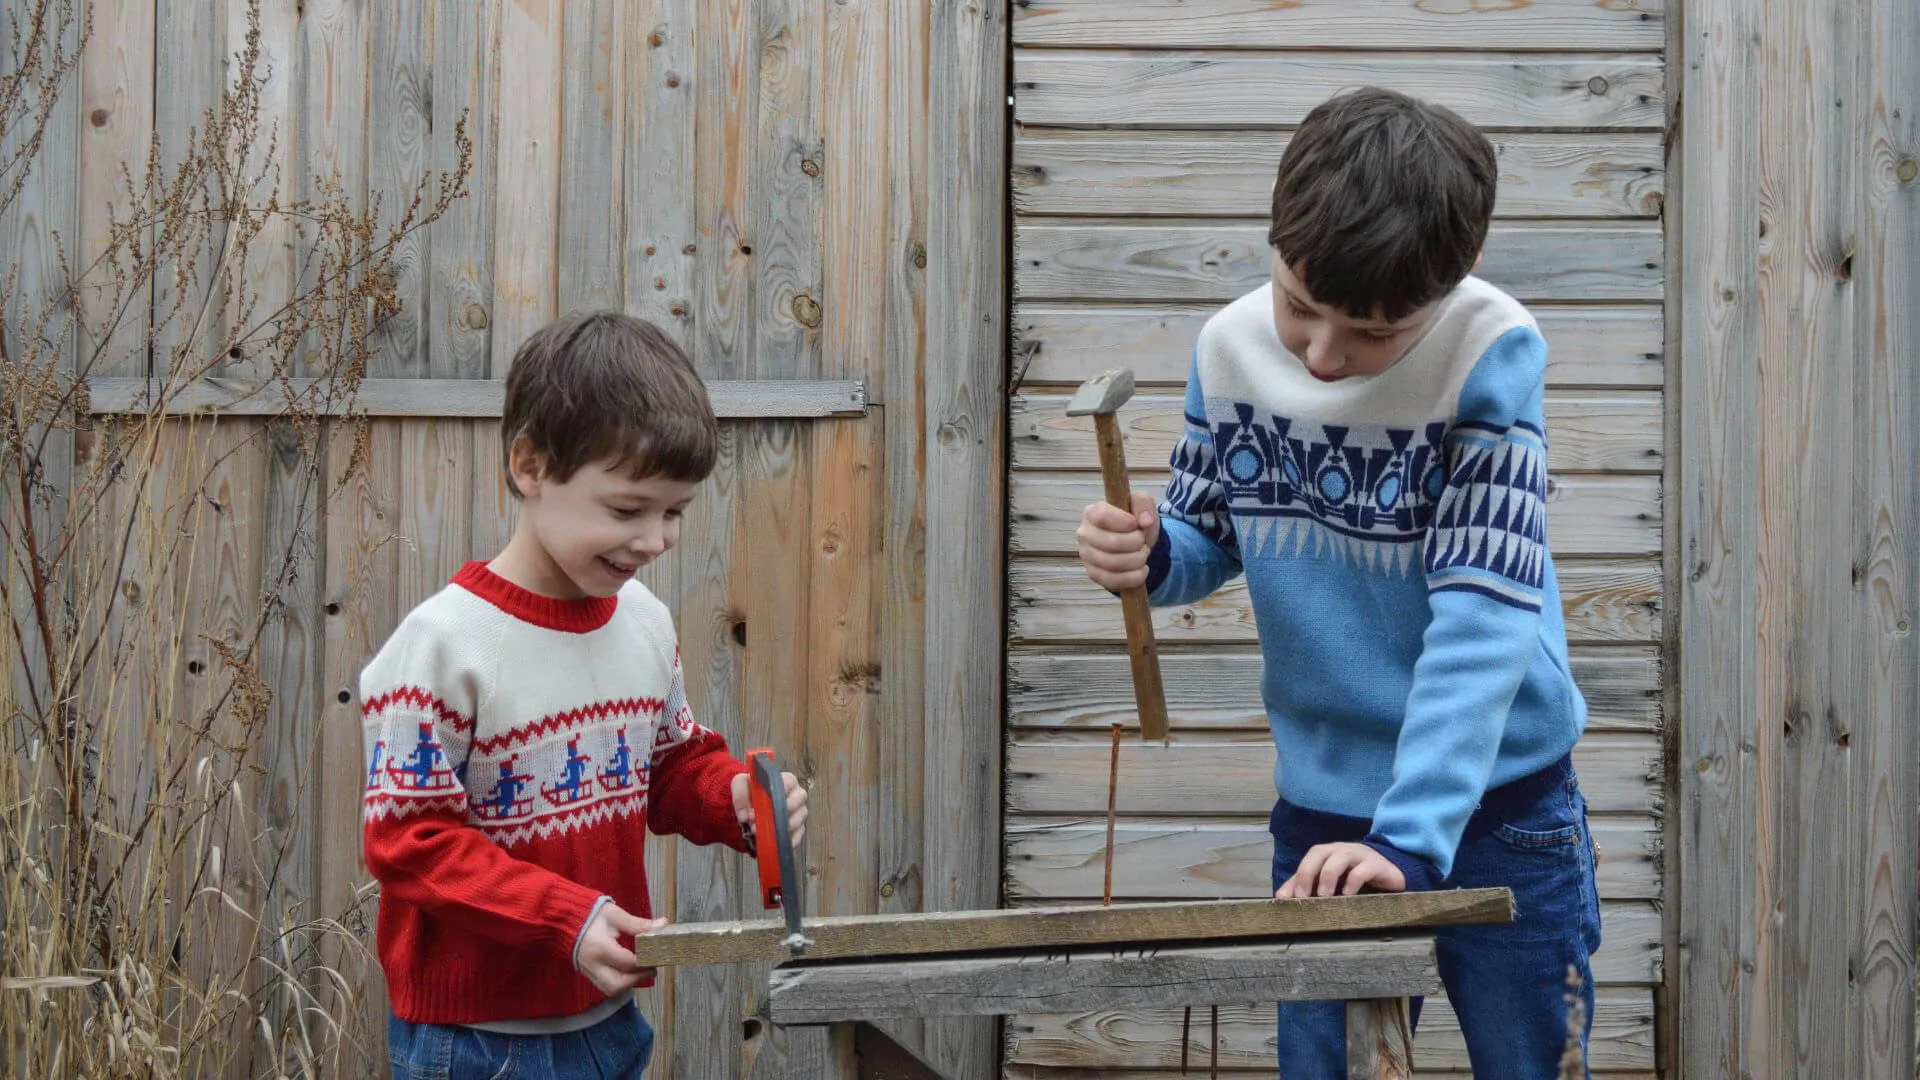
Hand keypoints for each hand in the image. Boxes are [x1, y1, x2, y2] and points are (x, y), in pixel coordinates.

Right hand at [575, 903, 664, 994]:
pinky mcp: (587, 973)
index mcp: (600, 948)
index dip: (646, 961)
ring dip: (629, 984)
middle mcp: (593, 965)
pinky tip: (629, 972)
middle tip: (651, 968)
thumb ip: (639, 924)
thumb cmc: (590, 914)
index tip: (659, 955)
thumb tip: (662, 925)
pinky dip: (619, 983)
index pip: (628, 963)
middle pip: (617, 985)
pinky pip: (605, 986)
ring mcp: (588, 971)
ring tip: (641, 971)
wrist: (563, 919)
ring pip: (610, 990)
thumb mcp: (615, 915)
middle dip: (637, 979)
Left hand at [731, 770, 808, 847]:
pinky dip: (785, 841)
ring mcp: (799, 813)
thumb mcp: (740, 784)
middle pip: (799, 804)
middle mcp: (797, 796)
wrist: (749, 806)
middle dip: (779, 816)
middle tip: (760, 823)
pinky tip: (773, 843)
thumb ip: (740, 795)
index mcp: (787, 780)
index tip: (761, 807)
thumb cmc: (750, 791)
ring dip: (779, 830)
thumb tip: (744, 816)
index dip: (776, 796)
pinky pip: (797, 836)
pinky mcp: (798, 829)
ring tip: (760, 833)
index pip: (790, 784)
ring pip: (798, 822)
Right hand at [1076, 493, 1161, 591]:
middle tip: (1143, 542)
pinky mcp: (1093, 574)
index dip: (1125, 522)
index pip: (1103, 517)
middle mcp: (1085, 534)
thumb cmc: (1134, 522)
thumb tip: (1145, 521)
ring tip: (1143, 554)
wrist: (1134, 544)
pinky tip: (1141, 570)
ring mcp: (1087, 556)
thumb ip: (1143, 503)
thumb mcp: (1141, 504)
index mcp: (1092, 512)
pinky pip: (1113, 581)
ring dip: (1137, 560)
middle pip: (1112, 543)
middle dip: (1136, 544)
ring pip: (1114, 564)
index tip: (1137, 524)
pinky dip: (1134, 577)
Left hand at [1275, 842, 1406, 898]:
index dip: (1298, 875)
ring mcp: (1360, 855)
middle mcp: (1342, 850)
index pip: (1309, 858)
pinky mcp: (1377, 865)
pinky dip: (1354, 880)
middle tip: (1304, 896)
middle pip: (1320, 852)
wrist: (1391, 873)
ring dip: (1329, 875)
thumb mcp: (1330, 882)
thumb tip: (1282, 898)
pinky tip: (1348, 894)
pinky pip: (1364, 868)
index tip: (1290, 898)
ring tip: (1324, 895)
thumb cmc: (1356, 877)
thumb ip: (1307, 887)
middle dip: (1308, 872)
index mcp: (1328, 853)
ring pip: (1341, 856)